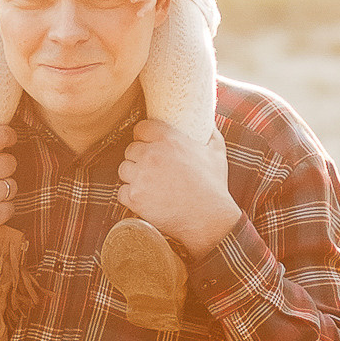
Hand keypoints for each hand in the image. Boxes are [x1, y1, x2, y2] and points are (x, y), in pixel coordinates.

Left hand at [116, 120, 239, 257]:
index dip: (143, 136)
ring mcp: (141, 176)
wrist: (209, 218)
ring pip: (123, 170)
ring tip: (148, 184)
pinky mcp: (135, 197)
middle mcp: (151, 155)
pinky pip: (122, 192)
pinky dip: (131, 196)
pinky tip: (145, 199)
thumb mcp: (217, 152)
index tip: (147, 144)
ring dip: (133, 176)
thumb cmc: (214, 186)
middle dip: (138, 158)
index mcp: (168, 139)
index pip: (141, 128)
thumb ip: (209, 133)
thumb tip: (207, 122)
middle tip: (150, 169)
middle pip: (130, 150)